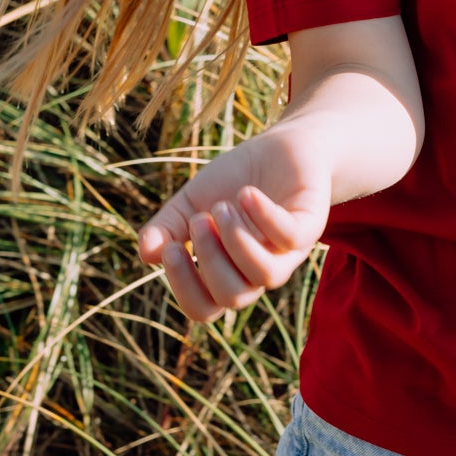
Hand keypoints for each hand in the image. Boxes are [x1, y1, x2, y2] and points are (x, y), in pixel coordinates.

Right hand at [138, 124, 331, 320]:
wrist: (280, 148)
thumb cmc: (233, 181)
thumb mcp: (192, 202)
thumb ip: (168, 227)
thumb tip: (146, 254)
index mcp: (228, 272)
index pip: (205, 308)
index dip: (184, 287)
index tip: (172, 248)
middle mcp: (259, 269)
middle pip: (234, 297)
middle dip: (209, 258)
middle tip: (201, 219)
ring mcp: (287, 251)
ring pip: (266, 276)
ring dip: (236, 241)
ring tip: (223, 206)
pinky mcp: (310, 224)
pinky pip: (291, 238)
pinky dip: (264, 218)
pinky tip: (247, 194)